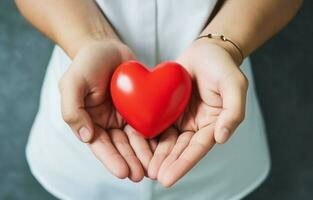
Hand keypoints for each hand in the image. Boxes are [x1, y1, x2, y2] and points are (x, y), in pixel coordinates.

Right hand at [58, 39, 150, 181]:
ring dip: (144, 155)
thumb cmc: (87, 63)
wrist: (107, 47)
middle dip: (131, 161)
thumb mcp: (72, 82)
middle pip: (120, 147)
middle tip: (142, 176)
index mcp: (90, 121)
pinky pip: (149, 123)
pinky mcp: (140, 108)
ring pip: (136, 140)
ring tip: (154, 168)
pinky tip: (164, 148)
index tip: (123, 172)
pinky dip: (155, 137)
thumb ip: (72, 109)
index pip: (100, 145)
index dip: (111, 159)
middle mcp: (109, 123)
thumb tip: (85, 137)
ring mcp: (125, 116)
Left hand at [147, 39, 247, 186]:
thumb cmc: (222, 66)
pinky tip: (137, 145)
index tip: (168, 178)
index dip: (184, 163)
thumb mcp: (235, 84)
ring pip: (166, 140)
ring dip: (156, 155)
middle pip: (180, 149)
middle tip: (153, 176)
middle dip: (167, 164)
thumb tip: (222, 138)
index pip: (198, 148)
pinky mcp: (167, 109)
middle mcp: (196, 126)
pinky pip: (156, 124)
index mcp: (213, 124)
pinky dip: (148, 136)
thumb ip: (233, 111)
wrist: (205, 51)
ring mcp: (180, 118)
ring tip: (143, 168)